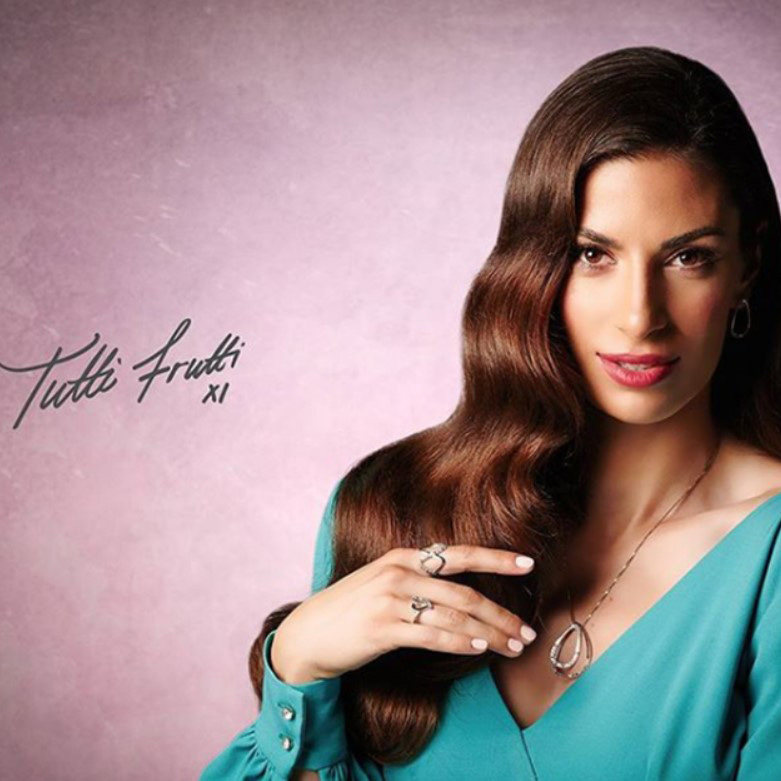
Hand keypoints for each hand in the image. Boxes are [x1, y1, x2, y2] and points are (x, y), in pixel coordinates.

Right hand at [270, 545, 536, 683]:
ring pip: (454, 615)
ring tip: (512, 646)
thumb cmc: (350, 609)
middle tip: (527, 631)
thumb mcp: (382, 581)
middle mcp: (399, 572)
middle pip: (464, 591)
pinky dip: (460, 642)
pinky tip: (480, 649)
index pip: (459, 554)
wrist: (308, 633)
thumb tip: (461, 594)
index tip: (528, 564)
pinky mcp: (383, 628)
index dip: (496, 559)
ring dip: (489, 633)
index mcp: (402, 557)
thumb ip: (417, 580)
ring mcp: (390, 599)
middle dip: (501, 613)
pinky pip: (432, 635)